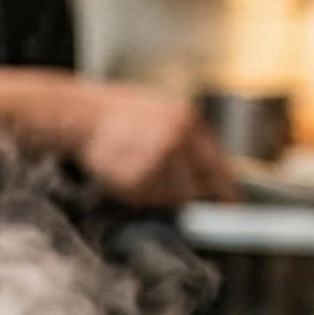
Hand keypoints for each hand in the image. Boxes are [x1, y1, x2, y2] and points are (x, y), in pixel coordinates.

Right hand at [70, 84, 237, 208]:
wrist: (82, 116)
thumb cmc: (120, 113)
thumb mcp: (164, 111)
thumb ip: (188, 137)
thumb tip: (208, 172)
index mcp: (187, 120)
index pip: (216, 164)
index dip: (224, 188)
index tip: (231, 203)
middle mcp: (176, 140)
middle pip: (194, 187)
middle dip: (183, 191)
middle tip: (162, 182)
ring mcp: (155, 160)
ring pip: (168, 197)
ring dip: (155, 191)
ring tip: (136, 166)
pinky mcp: (135, 178)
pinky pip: (143, 199)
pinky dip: (134, 193)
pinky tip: (123, 171)